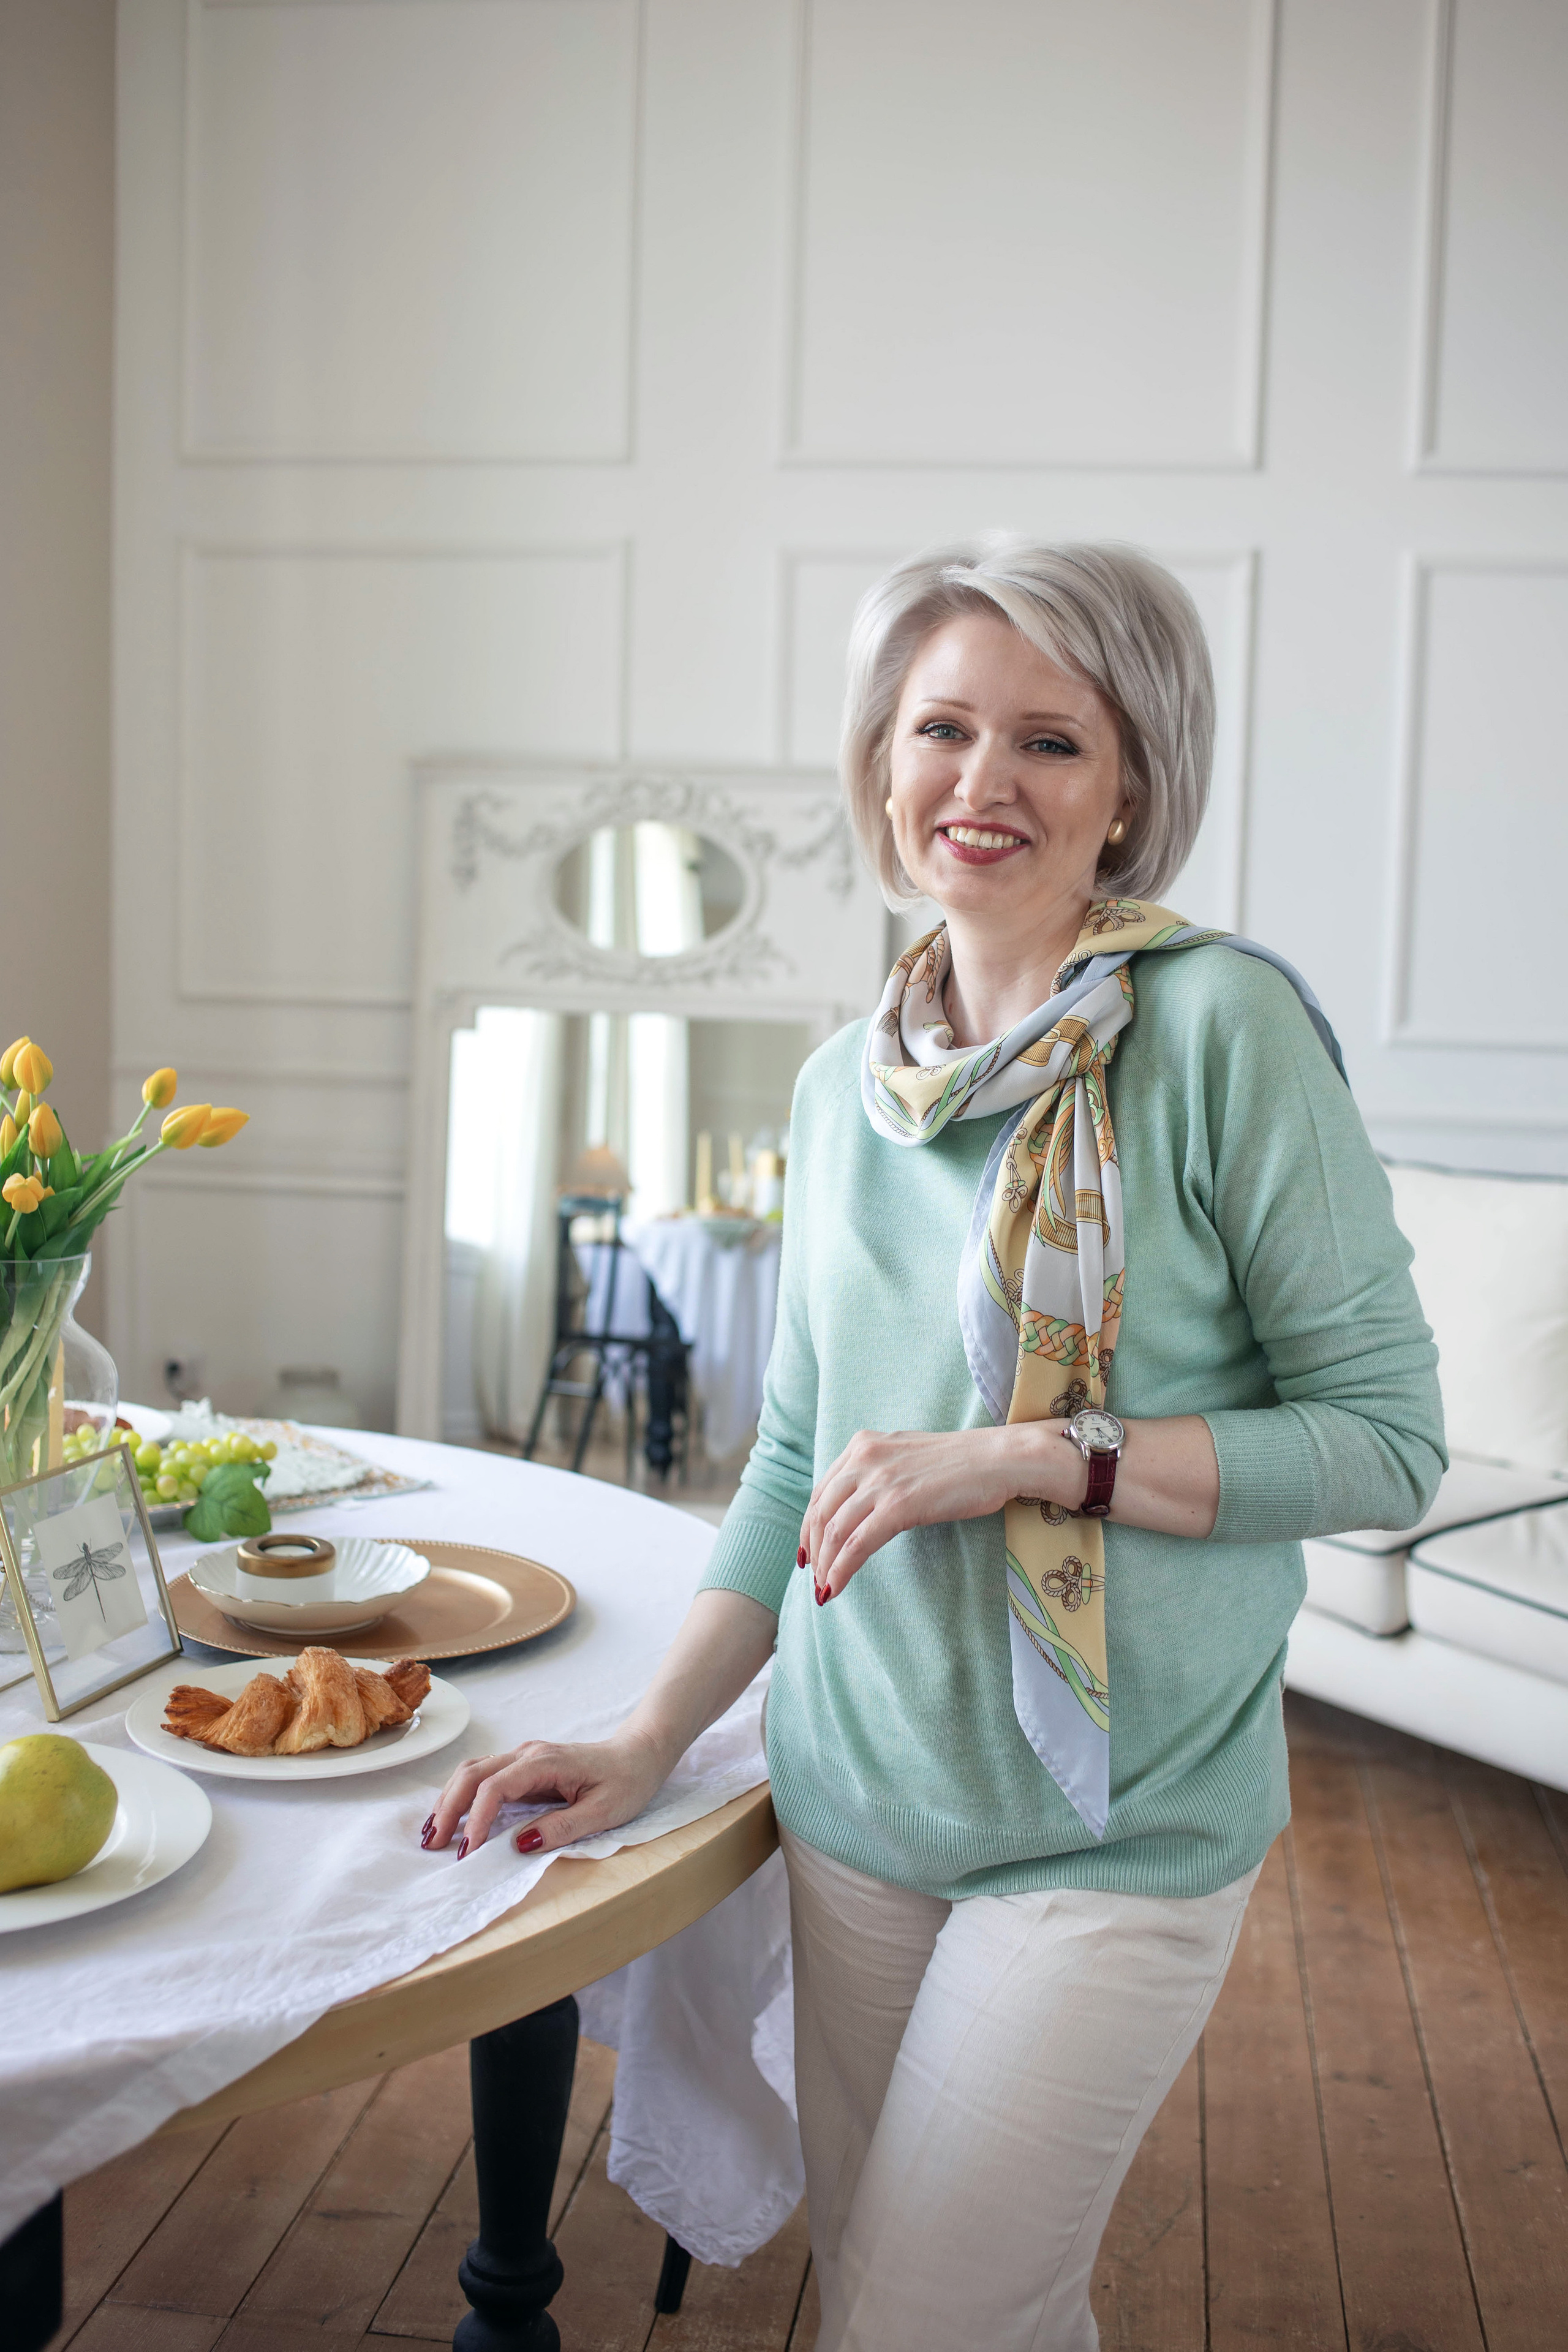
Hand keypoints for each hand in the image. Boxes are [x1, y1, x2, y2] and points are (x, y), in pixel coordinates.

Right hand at [423, 1729, 668, 1858]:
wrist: (640, 1755)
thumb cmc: (627, 1782)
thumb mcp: (603, 1813)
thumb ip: (562, 1828)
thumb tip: (519, 1846)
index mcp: (545, 1763)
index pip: (496, 1788)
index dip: (478, 1820)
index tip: (468, 1852)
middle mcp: (528, 1754)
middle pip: (473, 1774)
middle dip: (449, 1808)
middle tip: (434, 1844)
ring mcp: (525, 1757)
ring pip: (474, 1771)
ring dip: (451, 1800)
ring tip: (435, 1834)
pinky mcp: (525, 1766)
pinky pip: (485, 1776)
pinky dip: (464, 1795)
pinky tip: (456, 1817)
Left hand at [801, 1423, 1085, 1600]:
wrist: (1000, 1459)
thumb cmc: (962, 1462)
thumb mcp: (907, 1456)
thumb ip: (878, 1472)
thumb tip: (858, 1505)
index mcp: (864, 1445)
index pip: (822, 1491)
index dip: (810, 1526)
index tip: (808, 1552)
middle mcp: (865, 1459)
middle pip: (821, 1512)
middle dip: (813, 1550)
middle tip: (815, 1577)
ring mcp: (880, 1481)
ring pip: (834, 1531)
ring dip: (825, 1566)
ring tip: (825, 1589)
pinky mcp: (898, 1505)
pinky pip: (856, 1545)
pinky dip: (841, 1570)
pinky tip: (836, 1588)